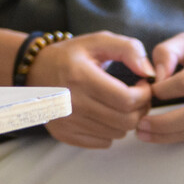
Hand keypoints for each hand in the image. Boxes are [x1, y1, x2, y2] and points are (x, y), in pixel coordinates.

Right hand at [25, 33, 152, 148]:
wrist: (34, 71)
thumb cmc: (70, 55)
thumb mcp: (97, 41)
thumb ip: (128, 49)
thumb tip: (149, 72)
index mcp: (80, 76)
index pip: (127, 99)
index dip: (144, 95)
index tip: (142, 85)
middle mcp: (71, 102)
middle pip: (125, 120)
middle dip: (140, 109)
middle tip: (136, 96)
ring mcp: (67, 121)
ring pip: (117, 133)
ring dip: (126, 120)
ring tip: (118, 103)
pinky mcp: (65, 134)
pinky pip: (103, 142)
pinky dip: (110, 130)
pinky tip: (103, 113)